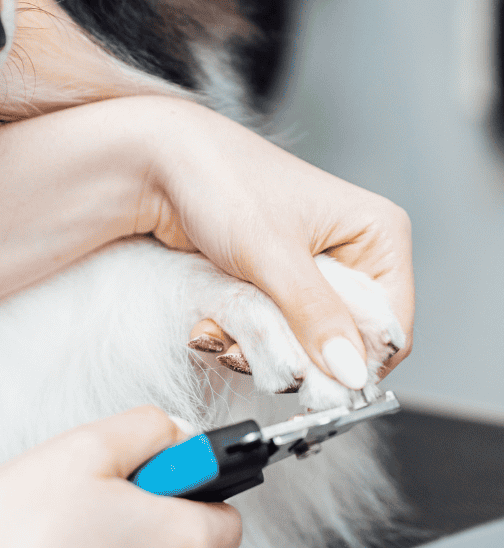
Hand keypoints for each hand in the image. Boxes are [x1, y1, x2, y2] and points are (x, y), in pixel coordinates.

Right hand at [0, 407, 240, 547]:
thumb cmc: (16, 542)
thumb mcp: (82, 447)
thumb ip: (143, 429)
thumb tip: (171, 432)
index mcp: (183, 542)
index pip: (224, 504)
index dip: (185, 477)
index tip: (149, 464)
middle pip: (181, 539)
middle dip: (142, 510)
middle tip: (88, 492)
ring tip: (56, 531)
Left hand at [127, 97, 413, 387]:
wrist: (157, 163)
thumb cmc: (220, 179)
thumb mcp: (272, 253)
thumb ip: (313, 316)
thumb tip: (350, 373)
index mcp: (376, 234)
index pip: (390, 325)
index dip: (355, 362)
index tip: (314, 384)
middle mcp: (350, 253)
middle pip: (345, 340)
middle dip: (296, 356)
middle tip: (253, 354)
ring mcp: (308, 272)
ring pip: (302, 343)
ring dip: (260, 350)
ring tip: (223, 336)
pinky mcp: (271, 284)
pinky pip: (269, 332)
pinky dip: (239, 338)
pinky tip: (210, 328)